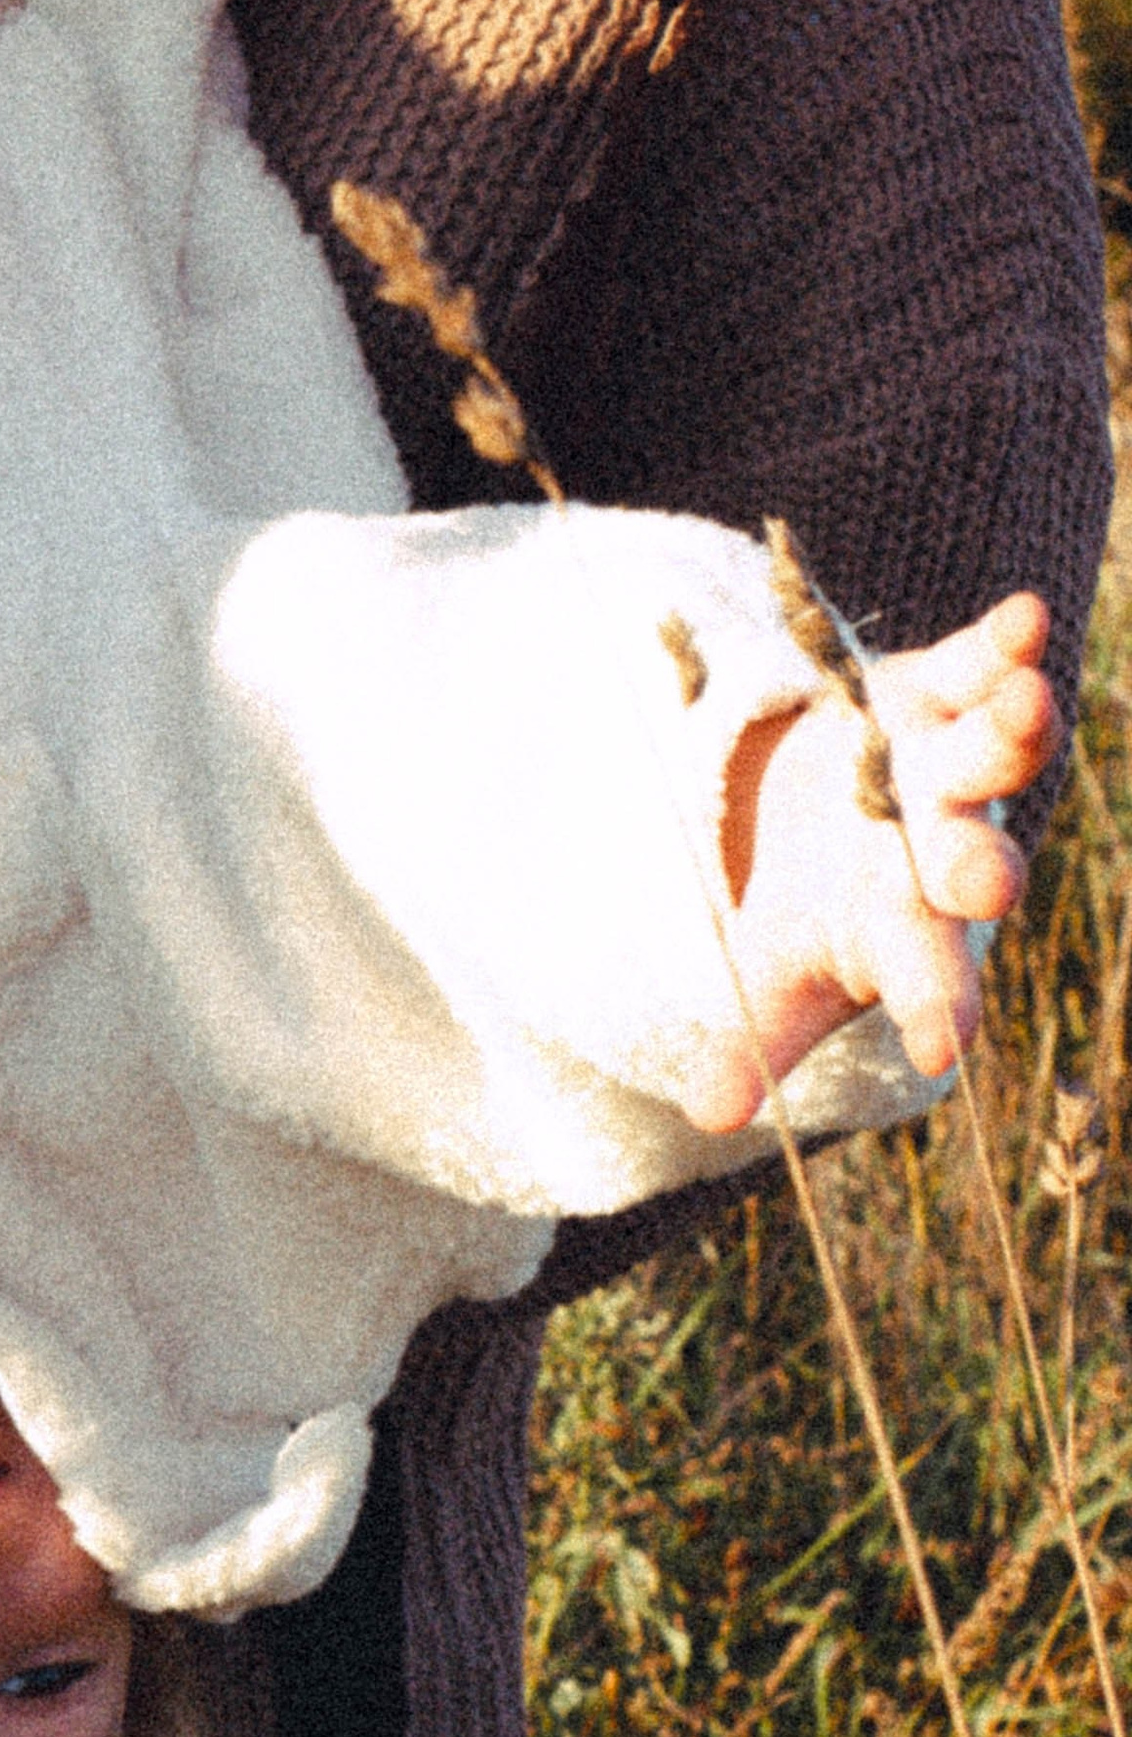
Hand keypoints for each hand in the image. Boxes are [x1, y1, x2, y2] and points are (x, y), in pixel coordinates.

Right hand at [694, 591, 1052, 1127]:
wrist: (828, 803)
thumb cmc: (812, 904)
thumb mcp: (770, 971)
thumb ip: (755, 1039)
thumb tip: (708, 1118)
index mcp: (899, 929)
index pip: (922, 974)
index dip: (934, 1003)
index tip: (942, 1046)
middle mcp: (940, 850)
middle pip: (967, 862)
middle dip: (978, 869)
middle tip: (988, 889)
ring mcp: (948, 766)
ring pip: (990, 754)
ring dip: (1014, 732)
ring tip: (1027, 708)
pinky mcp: (942, 690)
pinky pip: (981, 663)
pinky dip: (1004, 642)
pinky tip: (1028, 618)